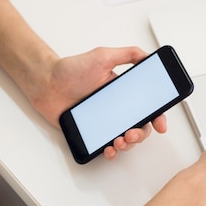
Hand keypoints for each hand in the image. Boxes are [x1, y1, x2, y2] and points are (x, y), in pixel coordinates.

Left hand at [29, 46, 166, 158]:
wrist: (44, 83)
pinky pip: (105, 145)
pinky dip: (111, 151)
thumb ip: (127, 54)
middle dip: (141, 134)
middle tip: (131, 133)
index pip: (147, 106)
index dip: (157, 116)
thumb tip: (148, 56)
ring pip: (125, 139)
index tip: (160, 124)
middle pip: (139, 126)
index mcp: (123, 92)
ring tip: (119, 141)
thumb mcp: (102, 56)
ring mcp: (104, 121)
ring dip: (128, 144)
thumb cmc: (70, 70)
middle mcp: (116, 107)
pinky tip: (109, 148)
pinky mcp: (91, 132)